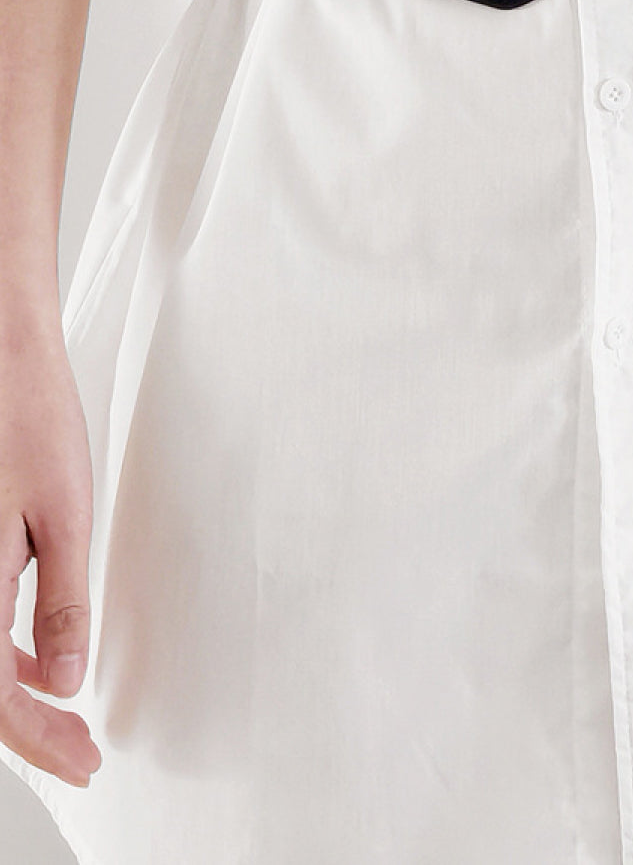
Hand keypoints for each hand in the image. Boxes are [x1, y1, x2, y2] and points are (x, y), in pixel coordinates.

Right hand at [0, 319, 102, 785]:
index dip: (39, 742)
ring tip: (64, 714)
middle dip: (26, 728)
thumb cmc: (27, 414)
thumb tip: (64, 676)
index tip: (82, 760)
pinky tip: (29, 658)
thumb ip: (63, 600)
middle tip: (79, 749)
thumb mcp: (65, 512)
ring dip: (8, 692)